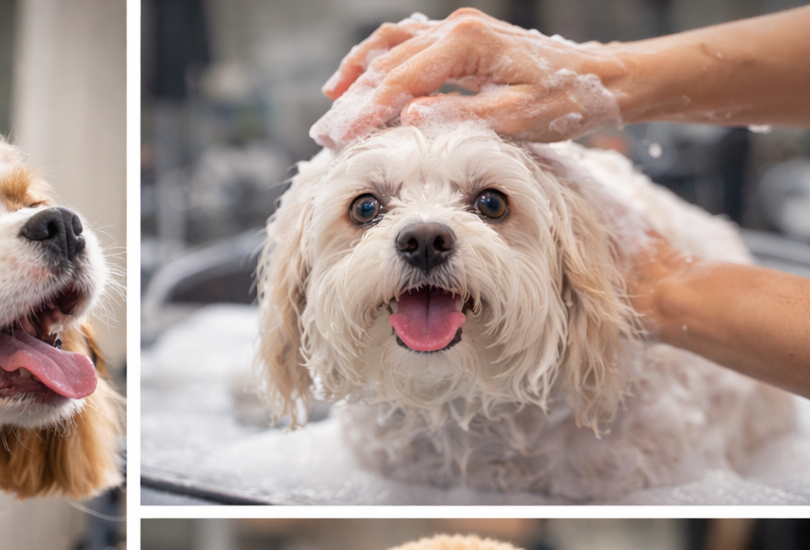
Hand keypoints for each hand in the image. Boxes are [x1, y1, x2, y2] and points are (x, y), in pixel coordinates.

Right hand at [316, 9, 625, 147]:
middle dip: (353, 98)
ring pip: (391, 46)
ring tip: (332, 103)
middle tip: (326, 134)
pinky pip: (407, 45)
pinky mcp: (461, 41)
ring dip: (359, 74)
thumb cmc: (566, 101)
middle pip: (388, 60)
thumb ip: (462, 116)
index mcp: (469, 44)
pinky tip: (362, 82)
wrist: (603, 79)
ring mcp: (458, 31)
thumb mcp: (517, 119)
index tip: (341, 140)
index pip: (401, 79)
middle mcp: (459, 29)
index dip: (367, 111)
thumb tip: (411, 116)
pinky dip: (379, 62)